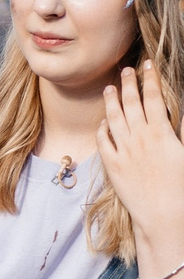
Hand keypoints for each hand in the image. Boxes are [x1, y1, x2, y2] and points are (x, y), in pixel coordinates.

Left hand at [100, 65, 183, 274]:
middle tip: (125, 70)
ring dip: (111, 102)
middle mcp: (140, 139)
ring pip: (114, 120)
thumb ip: (181, 129)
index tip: (147, 64)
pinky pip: (104, 144)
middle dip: (129, 84)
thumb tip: (177, 113)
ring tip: (109, 89)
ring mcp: (124, 152)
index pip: (154, 98)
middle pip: (132, 104)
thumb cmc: (182, 184)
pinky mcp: (113, 167)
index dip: (150, 79)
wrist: (164, 213)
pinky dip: (102, 130)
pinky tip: (102, 123)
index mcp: (161, 132)